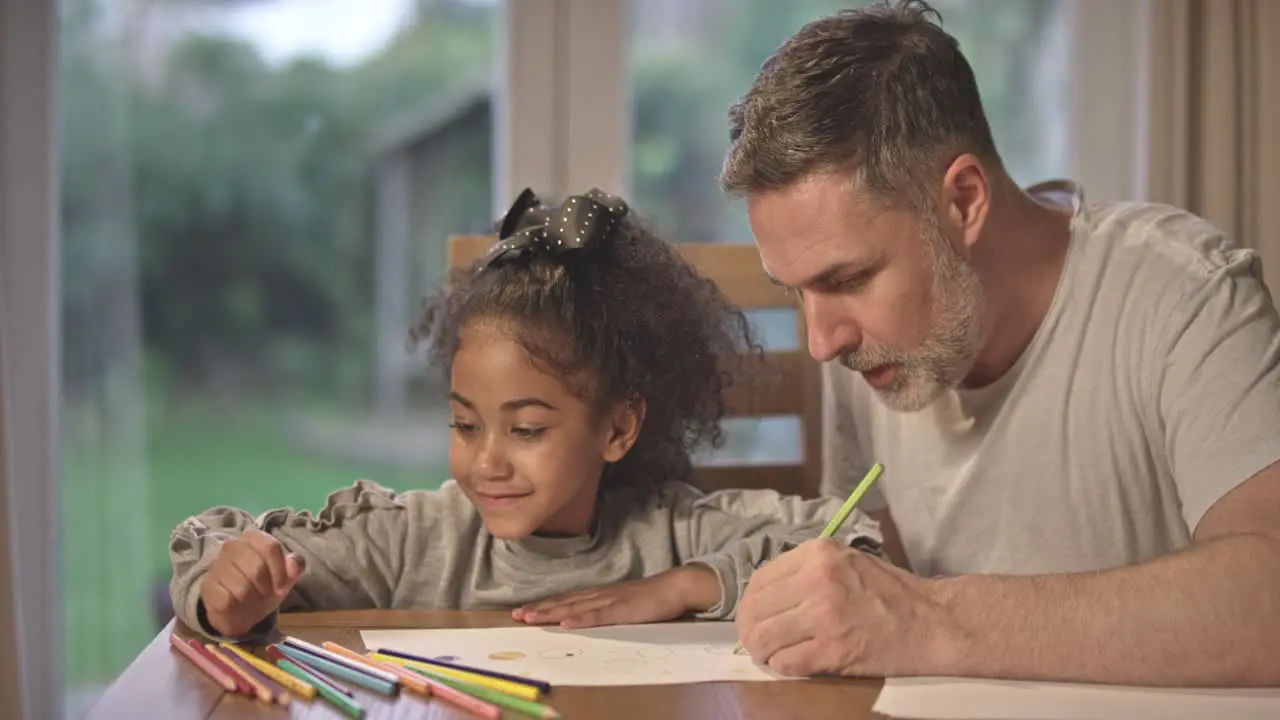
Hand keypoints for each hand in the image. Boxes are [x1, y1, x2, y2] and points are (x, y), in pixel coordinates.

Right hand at [199, 529, 304, 636]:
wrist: (237, 608)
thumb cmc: (263, 585)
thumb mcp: (285, 576)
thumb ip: (294, 566)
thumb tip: (293, 565)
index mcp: (253, 538)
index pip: (270, 546)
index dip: (279, 569)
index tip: (281, 585)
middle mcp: (232, 546)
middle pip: (257, 568)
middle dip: (266, 587)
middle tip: (264, 593)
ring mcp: (216, 565)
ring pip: (242, 586)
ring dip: (251, 599)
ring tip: (250, 598)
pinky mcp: (207, 586)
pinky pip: (227, 600)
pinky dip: (236, 607)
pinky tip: (235, 604)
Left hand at [511, 565, 720, 628]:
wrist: (675, 587)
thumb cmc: (650, 598)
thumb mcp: (622, 603)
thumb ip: (605, 609)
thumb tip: (584, 618)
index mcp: (599, 594)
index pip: (566, 600)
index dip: (544, 605)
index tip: (524, 611)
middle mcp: (600, 595)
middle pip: (564, 603)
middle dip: (540, 609)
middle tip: (517, 615)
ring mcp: (611, 601)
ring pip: (575, 608)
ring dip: (552, 613)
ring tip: (531, 618)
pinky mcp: (623, 610)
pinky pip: (599, 616)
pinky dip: (581, 620)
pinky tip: (567, 624)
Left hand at [735, 538, 968, 677]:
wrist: (932, 622)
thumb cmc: (891, 593)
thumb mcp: (846, 561)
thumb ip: (806, 571)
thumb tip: (765, 594)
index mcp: (819, 553)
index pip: (760, 579)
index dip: (750, 603)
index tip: (754, 616)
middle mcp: (818, 579)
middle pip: (755, 609)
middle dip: (749, 630)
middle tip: (756, 642)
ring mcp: (825, 615)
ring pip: (763, 637)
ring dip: (761, 651)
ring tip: (770, 655)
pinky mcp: (833, 650)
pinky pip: (785, 662)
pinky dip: (780, 667)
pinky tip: (790, 665)